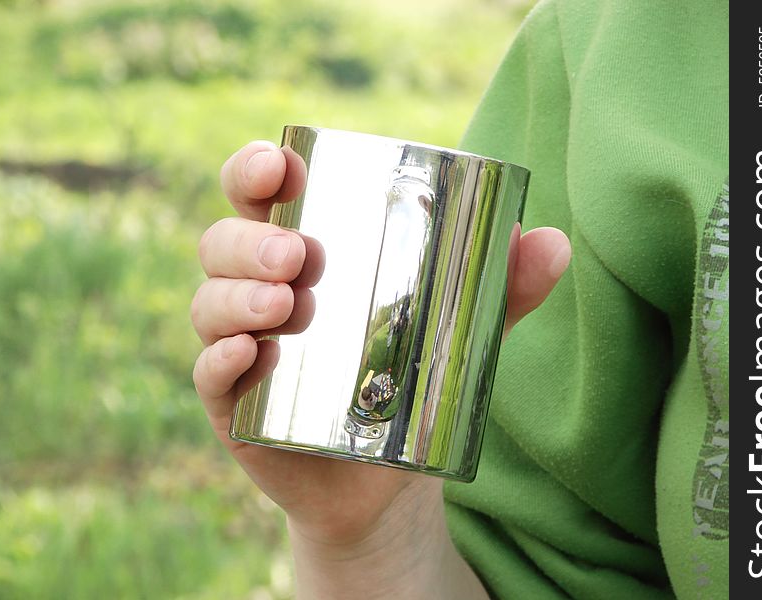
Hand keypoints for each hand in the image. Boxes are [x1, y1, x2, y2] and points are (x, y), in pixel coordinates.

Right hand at [191, 140, 570, 597]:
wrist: (385, 483)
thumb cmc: (412, 387)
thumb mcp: (460, 335)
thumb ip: (504, 291)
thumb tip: (554, 239)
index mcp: (300, 256)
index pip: (260, 199)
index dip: (254, 169)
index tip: (280, 165)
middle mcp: (259, 293)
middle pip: (223, 244)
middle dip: (251, 240)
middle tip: (300, 257)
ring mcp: (242, 349)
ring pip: (210, 304)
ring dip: (236, 296)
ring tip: (285, 304)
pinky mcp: (234, 407)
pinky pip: (208, 376)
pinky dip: (220, 360)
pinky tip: (251, 353)